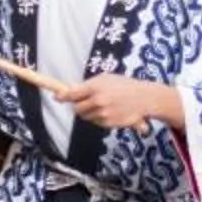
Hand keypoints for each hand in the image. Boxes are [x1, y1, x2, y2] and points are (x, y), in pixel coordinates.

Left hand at [62, 75, 177, 130]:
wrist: (144, 98)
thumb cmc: (124, 85)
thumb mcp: (105, 79)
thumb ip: (88, 85)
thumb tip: (70, 91)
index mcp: (95, 87)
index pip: (72, 94)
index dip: (63, 96)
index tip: (57, 97)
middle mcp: (97, 101)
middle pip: (76, 108)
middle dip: (78, 106)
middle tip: (86, 101)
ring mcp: (102, 114)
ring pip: (86, 116)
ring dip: (89, 112)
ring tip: (103, 104)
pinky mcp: (108, 123)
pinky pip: (95, 122)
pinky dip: (98, 118)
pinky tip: (110, 111)